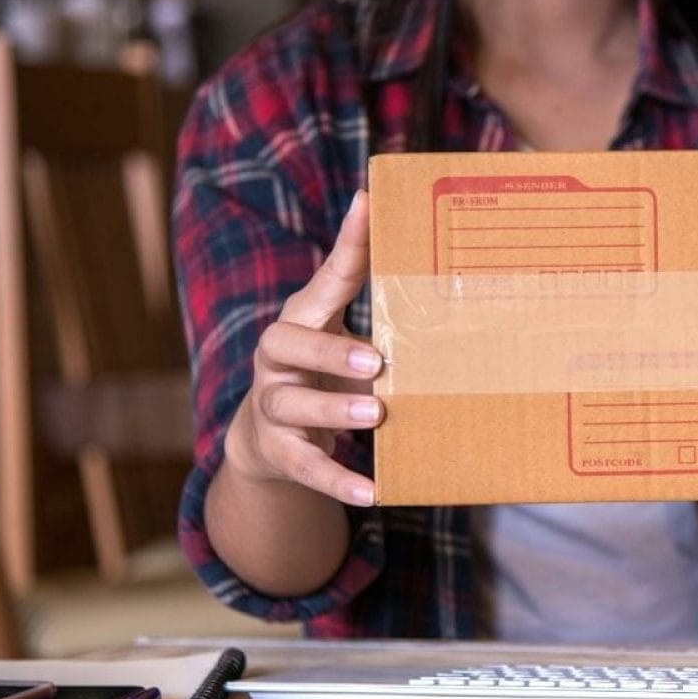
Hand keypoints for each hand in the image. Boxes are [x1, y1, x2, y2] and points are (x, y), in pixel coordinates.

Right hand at [222, 190, 383, 505]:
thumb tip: (429, 256)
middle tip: (376, 359)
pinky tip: (371, 491)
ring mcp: (272, 405)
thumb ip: (376, 304)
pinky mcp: (278, 451)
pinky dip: (337, 481)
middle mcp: (277, 358)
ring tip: (374, 414)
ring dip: (331, 410)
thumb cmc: (322, 372)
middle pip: (286, 342)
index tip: (368, 207)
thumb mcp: (342, 334)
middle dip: (328, 349)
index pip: (324, 278)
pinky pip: (304, 467)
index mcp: (302, 320)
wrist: (267, 440)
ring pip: (290, 404)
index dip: (346, 244)